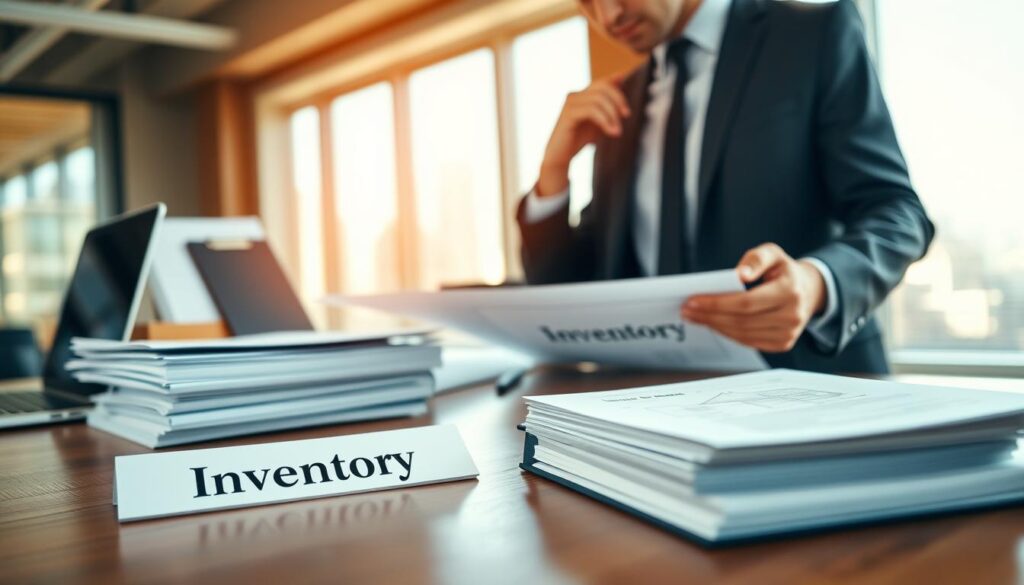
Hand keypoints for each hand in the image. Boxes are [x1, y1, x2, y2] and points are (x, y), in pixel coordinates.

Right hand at [536, 74, 630, 195]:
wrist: (560, 156)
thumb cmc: (578, 139)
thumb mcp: (599, 121)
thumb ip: (608, 104)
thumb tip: (621, 79)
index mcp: (582, 95)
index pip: (603, 83)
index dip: (618, 89)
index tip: (626, 109)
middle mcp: (575, 95)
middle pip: (602, 87)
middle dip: (618, 100)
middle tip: (626, 115)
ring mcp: (570, 102)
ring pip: (598, 99)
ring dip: (612, 115)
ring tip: (617, 131)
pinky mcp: (568, 113)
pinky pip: (592, 110)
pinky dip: (605, 120)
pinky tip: (611, 132)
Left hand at [680, 243, 826, 352]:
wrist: (807, 290)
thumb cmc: (783, 271)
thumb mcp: (773, 253)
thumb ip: (756, 258)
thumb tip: (741, 275)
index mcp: (790, 291)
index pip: (746, 302)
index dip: (717, 303)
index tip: (693, 300)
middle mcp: (792, 315)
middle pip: (741, 321)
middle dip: (709, 316)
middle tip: (687, 309)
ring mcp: (788, 333)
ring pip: (742, 335)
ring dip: (715, 326)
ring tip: (695, 316)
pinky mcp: (782, 343)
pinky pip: (748, 342)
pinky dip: (728, 333)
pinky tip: (713, 323)